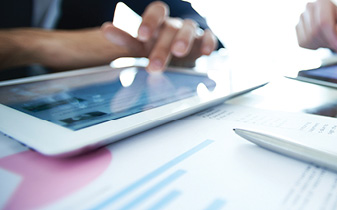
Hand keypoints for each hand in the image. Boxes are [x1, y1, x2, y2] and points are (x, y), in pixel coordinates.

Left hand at [101, 1, 217, 71]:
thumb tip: (107, 29)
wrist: (177, 55)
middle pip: (170, 28)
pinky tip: (205, 53)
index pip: (156, 11)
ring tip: (179, 53)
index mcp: (158, 22)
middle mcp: (174, 24)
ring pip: (189, 29)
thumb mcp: (139, 45)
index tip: (142, 35)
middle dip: (162, 47)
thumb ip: (125, 38)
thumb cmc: (156, 47)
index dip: (150, 21)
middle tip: (154, 66)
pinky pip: (209, 37)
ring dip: (184, 40)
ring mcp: (190, 31)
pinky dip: (208, 42)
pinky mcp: (204, 40)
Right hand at [295, 0, 336, 53]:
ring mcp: (301, 17)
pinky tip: (321, 40)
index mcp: (323, 2)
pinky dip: (314, 46)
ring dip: (321, 45)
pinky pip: (303, 43)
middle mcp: (309, 7)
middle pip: (315, 32)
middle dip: (328, 43)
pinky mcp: (297, 28)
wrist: (336, 25)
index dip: (333, 39)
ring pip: (308, 39)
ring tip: (330, 40)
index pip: (323, 23)